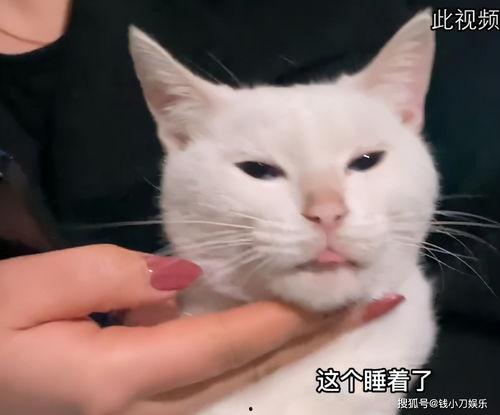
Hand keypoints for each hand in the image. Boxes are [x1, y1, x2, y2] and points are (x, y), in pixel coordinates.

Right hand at [0, 245, 402, 414]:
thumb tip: (181, 277)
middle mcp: (149, 413)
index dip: (292, 319)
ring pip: (236, 383)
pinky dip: (248, 359)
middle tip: (366, 308)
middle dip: (313, 339)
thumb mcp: (32, 291)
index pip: (231, 342)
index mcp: (120, 379)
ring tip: (334, 319)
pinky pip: (208, 387)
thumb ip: (114, 278)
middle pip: (249, 370)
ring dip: (288, 349)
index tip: (345, 298)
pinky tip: (271, 335)